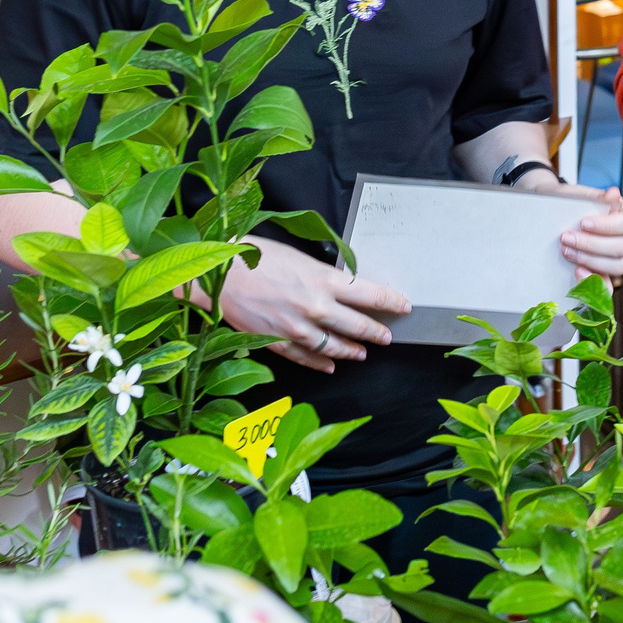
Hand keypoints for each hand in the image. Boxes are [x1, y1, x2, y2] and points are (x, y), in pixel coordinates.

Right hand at [217, 234, 410, 373]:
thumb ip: (323, 276)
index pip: (370, 294)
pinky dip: (321, 363)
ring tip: (362, 352)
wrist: (219, 274)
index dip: (390, 301)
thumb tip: (343, 288)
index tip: (403, 305)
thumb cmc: (256, 257)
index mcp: (323, 279)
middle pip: (358, 325)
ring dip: (352, 350)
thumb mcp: (299, 258)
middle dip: (377, 331)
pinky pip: (308, 358)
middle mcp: (316, 307)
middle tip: (387, 335)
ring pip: (336, 347)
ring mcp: (298, 329)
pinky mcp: (280, 343)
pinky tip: (330, 366)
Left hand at [516, 175, 622, 280]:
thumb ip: (596, 196)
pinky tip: (577, 272)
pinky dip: (594, 282)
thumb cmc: (566, 202)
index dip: (609, 226)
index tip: (583, 222)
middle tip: (565, 237)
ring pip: (617, 266)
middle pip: (622, 247)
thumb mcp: (577, 195)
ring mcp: (613, 258)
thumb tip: (614, 193)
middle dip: (591, 244)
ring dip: (590, 260)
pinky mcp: (600, 274)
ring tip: (566, 251)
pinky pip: (607, 286)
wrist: (546, 214)